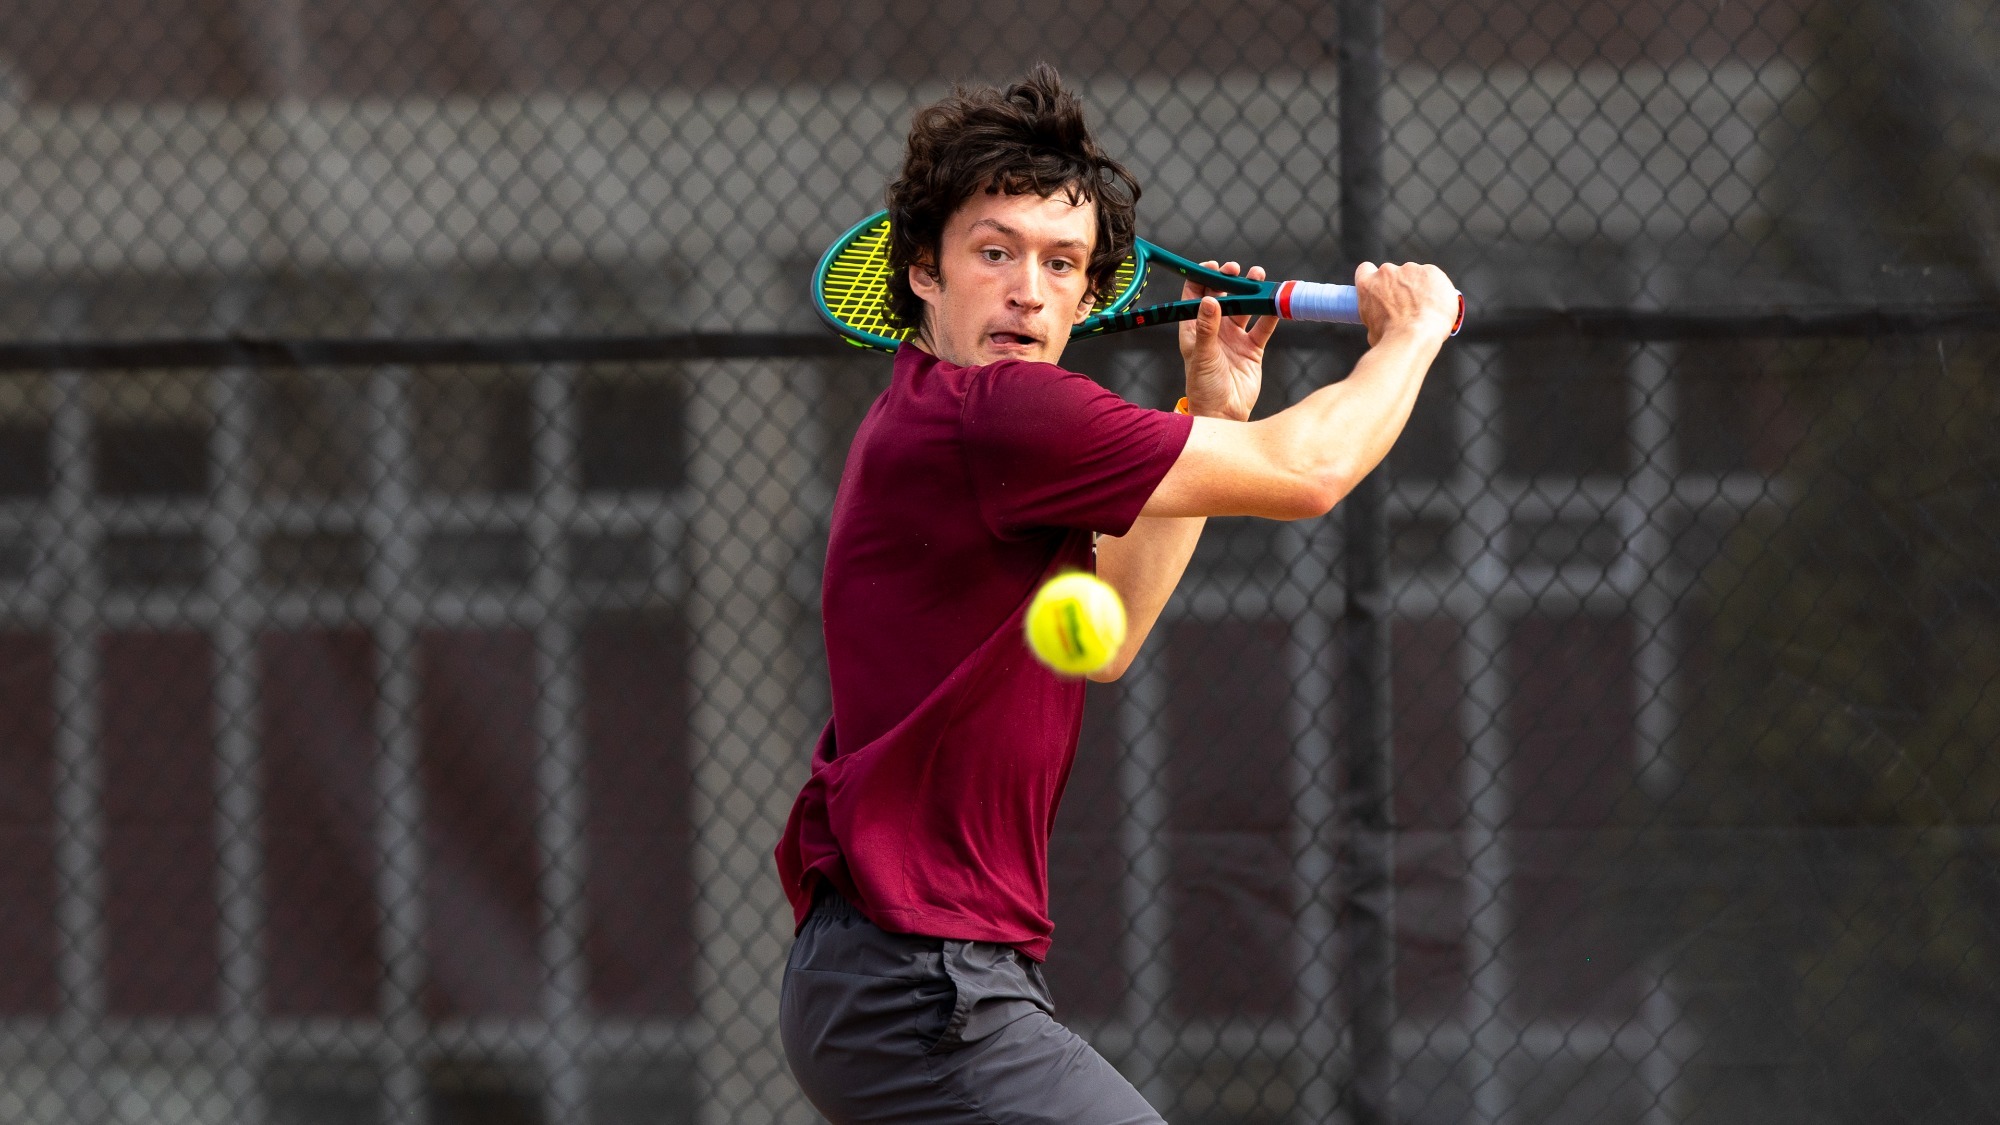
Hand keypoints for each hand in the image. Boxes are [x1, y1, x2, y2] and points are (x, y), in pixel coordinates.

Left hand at [1178, 261, 1279, 421]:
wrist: (1224, 414)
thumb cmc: (1203, 387)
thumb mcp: (1202, 355)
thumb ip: (1207, 328)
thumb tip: (1210, 300)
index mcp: (1194, 329)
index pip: (1195, 296)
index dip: (1203, 278)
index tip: (1213, 266)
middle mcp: (1214, 330)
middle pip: (1222, 296)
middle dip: (1229, 281)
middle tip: (1236, 269)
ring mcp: (1234, 338)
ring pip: (1245, 308)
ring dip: (1251, 292)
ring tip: (1258, 276)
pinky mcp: (1253, 348)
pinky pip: (1263, 326)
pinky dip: (1270, 314)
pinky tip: (1276, 302)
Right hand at [1352, 261, 1459, 346]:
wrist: (1414, 337)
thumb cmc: (1392, 339)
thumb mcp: (1372, 330)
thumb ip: (1377, 317)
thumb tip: (1384, 323)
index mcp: (1368, 285)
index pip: (1366, 269)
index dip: (1376, 280)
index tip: (1382, 289)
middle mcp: (1386, 272)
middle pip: (1393, 274)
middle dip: (1400, 287)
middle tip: (1408, 306)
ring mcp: (1410, 270)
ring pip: (1415, 276)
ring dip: (1419, 288)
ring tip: (1425, 310)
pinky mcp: (1431, 271)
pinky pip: (1434, 278)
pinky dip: (1436, 290)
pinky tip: (1437, 306)